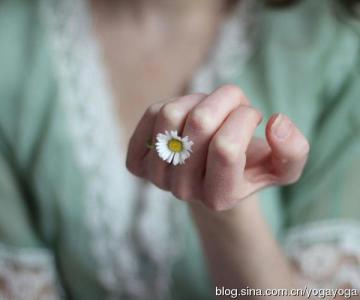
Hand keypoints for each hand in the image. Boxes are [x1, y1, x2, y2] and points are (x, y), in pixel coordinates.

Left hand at [126, 85, 309, 210]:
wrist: (212, 176)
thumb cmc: (248, 168)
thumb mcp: (282, 167)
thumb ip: (293, 151)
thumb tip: (276, 123)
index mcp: (220, 197)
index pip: (226, 147)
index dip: (244, 118)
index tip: (253, 115)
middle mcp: (184, 192)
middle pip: (199, 125)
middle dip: (225, 101)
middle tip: (234, 106)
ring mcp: (157, 178)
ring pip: (171, 115)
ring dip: (199, 99)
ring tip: (211, 111)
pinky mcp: (137, 162)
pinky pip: (152, 114)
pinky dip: (176, 103)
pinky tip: (188, 119)